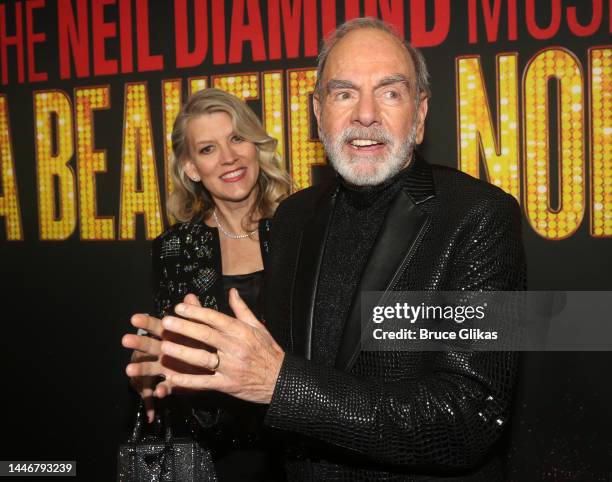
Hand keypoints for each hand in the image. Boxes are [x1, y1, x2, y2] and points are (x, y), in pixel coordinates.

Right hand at [122, 294, 204, 420]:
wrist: (213, 366)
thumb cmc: (201, 343)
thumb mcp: (200, 328)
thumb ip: (195, 314)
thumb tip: (191, 297)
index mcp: (169, 335)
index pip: (155, 326)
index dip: (145, 322)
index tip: (134, 318)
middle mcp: (163, 351)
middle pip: (147, 346)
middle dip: (137, 342)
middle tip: (125, 339)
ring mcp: (164, 367)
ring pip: (149, 368)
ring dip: (139, 369)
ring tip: (129, 371)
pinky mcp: (171, 383)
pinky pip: (163, 387)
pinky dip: (159, 391)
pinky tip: (158, 393)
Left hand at [159, 288, 284, 403]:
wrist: (281, 380)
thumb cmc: (268, 351)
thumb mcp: (258, 327)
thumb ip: (241, 309)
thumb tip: (232, 291)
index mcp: (241, 331)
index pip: (215, 318)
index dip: (196, 312)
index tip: (179, 307)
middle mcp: (235, 348)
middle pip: (206, 335)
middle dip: (184, 328)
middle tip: (166, 322)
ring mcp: (231, 367)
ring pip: (203, 358)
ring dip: (182, 352)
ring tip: (164, 347)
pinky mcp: (227, 384)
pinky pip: (205, 383)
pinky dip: (188, 381)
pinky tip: (172, 378)